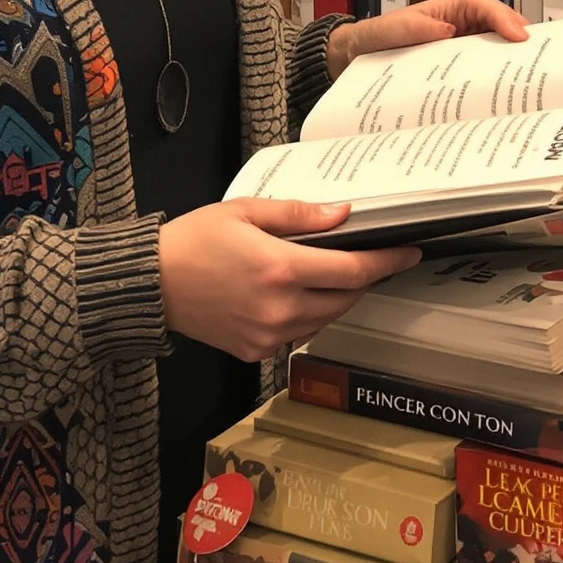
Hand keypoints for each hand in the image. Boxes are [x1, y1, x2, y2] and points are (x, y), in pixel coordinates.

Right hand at [157, 198, 419, 362]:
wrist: (153, 284)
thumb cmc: (195, 240)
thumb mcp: (246, 211)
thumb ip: (298, 214)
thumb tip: (342, 213)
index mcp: (280, 268)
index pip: (351, 270)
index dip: (386, 262)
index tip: (409, 253)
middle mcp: (280, 308)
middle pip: (345, 298)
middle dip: (363, 278)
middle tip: (370, 257)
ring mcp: (269, 335)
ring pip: (325, 319)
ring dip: (338, 297)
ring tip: (333, 272)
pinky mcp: (256, 351)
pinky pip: (298, 333)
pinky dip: (308, 314)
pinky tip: (295, 294)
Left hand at [325, 0, 528, 82]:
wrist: (360, 57)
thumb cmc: (378, 36)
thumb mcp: (393, 29)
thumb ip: (416, 27)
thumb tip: (448, 30)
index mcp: (450, 6)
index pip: (482, 4)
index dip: (503, 17)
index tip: (519, 36)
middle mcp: (462, 22)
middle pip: (499, 25)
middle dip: (519, 39)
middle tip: (541, 62)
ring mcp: (464, 45)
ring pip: (497, 47)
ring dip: (512, 60)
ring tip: (531, 81)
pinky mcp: (461, 66)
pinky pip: (484, 68)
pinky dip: (497, 77)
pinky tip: (505, 94)